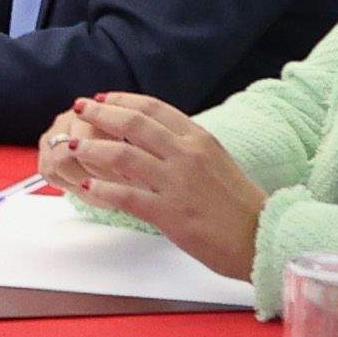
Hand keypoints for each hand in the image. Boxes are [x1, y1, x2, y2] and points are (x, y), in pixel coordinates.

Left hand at [49, 93, 265, 277]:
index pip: (154, 108)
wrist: (262, 238)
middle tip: (80, 108)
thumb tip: (155, 140)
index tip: (104, 98)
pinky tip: (88, 188)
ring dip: (92, 149)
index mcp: (200, 139)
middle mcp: (187, 154)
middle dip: (100, 114)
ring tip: (74, 147)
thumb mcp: (216, 162)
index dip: (123, 100)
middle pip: (133, 124)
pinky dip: (101, 190)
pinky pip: (125, 196)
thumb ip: (187, 149)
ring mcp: (177, 183)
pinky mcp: (170, 214)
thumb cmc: (239, 205)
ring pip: (122, 156)